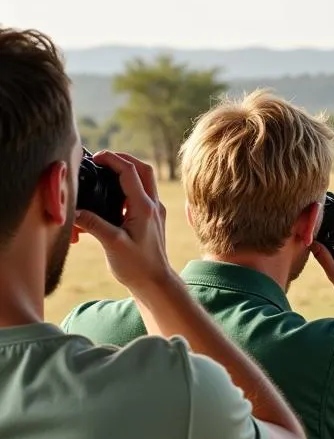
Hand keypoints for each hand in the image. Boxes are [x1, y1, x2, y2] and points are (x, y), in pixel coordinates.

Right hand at [73, 151, 176, 296]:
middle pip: (143, 169)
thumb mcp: (112, 244)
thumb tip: (73, 211)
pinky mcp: (151, 219)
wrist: (155, 282)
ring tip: (105, 172)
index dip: (112, 160)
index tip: (95, 157)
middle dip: (123, 159)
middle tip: (103, 159)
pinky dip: (127, 188)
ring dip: (127, 171)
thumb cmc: (137, 266)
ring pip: (145, 180)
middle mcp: (153, 205)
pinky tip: (111, 196)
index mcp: (144, 207)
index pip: (130, 172)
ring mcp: (154, 211)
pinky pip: (141, 194)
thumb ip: (93, 224)